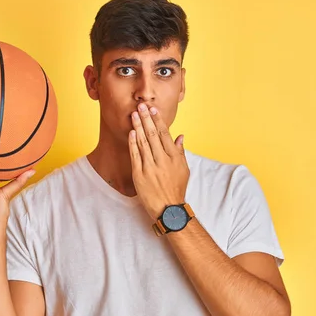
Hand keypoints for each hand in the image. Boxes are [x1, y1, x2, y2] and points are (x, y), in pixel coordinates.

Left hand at [128, 103, 189, 220]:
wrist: (168, 209)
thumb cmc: (176, 188)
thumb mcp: (184, 169)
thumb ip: (181, 152)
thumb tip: (180, 136)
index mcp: (174, 157)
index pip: (165, 134)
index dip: (158, 121)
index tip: (153, 110)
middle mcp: (162, 160)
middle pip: (153, 135)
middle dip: (146, 119)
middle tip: (141, 106)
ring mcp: (150, 167)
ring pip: (143, 143)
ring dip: (138, 127)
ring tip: (134, 115)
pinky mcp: (139, 175)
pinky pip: (135, 155)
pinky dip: (133, 143)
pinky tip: (131, 132)